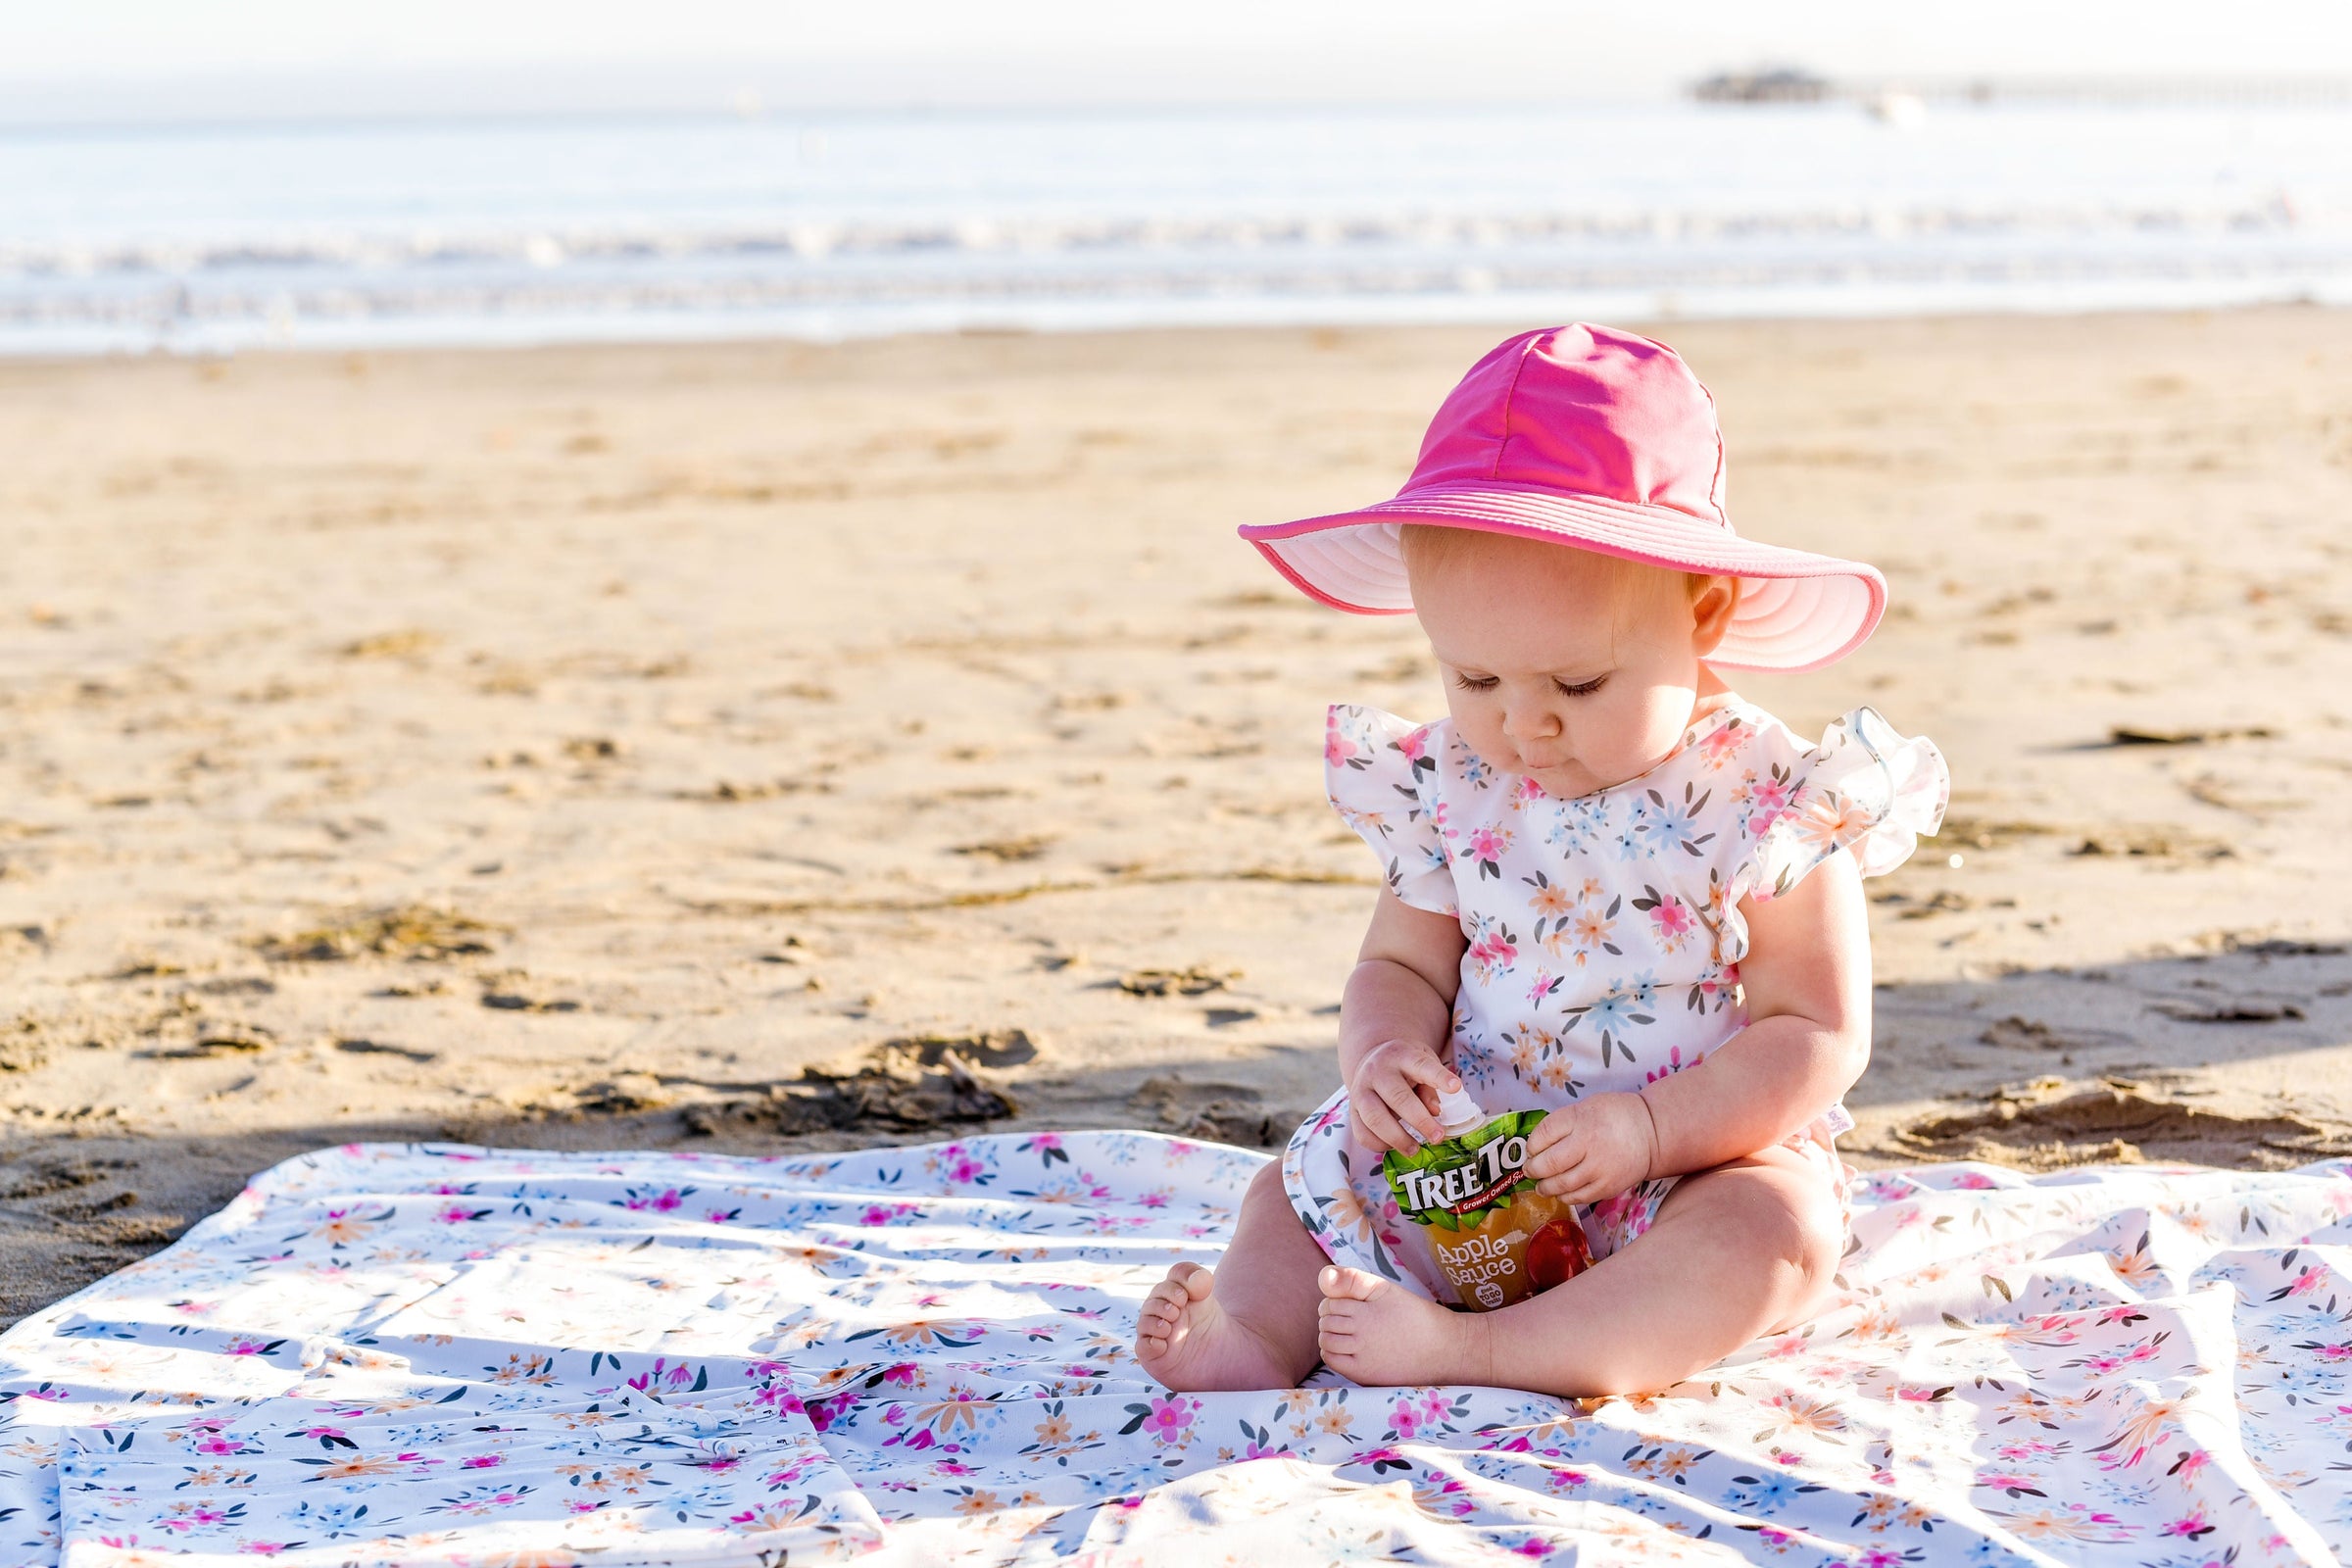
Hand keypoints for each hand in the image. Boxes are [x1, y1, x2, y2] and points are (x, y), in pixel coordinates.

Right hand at [1346, 1040, 1456, 1153]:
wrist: (1372, 1061)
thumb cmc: (1405, 1066)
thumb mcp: (1423, 1064)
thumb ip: (1431, 1086)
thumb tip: (1435, 1111)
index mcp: (1401, 1055)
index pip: (1421, 1065)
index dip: (1439, 1077)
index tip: (1456, 1087)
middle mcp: (1377, 1071)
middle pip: (1397, 1097)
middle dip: (1420, 1120)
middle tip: (1438, 1136)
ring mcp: (1360, 1090)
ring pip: (1375, 1118)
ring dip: (1397, 1138)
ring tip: (1415, 1149)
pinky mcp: (1352, 1110)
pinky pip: (1362, 1133)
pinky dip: (1379, 1144)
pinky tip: (1394, 1146)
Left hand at [1525, 1092, 1659, 1202]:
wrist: (1651, 1133)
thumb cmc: (1614, 1116)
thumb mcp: (1585, 1107)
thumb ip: (1562, 1124)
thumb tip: (1536, 1145)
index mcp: (1580, 1119)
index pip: (1543, 1134)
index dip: (1531, 1145)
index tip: (1530, 1150)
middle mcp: (1589, 1144)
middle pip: (1548, 1163)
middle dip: (1533, 1169)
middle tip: (1530, 1170)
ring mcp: (1599, 1169)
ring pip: (1561, 1184)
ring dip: (1545, 1187)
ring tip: (1541, 1185)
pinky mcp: (1608, 1187)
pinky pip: (1579, 1197)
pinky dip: (1565, 1196)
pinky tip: (1561, 1191)